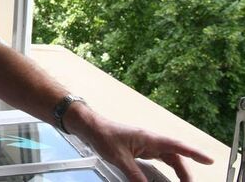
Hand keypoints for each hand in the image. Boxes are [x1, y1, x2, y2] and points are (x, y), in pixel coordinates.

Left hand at [80, 115, 212, 181]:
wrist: (92, 128)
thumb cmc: (104, 136)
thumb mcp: (119, 158)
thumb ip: (134, 174)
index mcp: (149, 138)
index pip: (177, 146)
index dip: (194, 153)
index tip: (209, 160)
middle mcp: (151, 140)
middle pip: (176, 155)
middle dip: (186, 170)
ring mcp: (147, 144)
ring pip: (169, 157)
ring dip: (178, 170)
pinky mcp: (141, 148)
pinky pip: (160, 158)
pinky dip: (168, 167)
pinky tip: (170, 175)